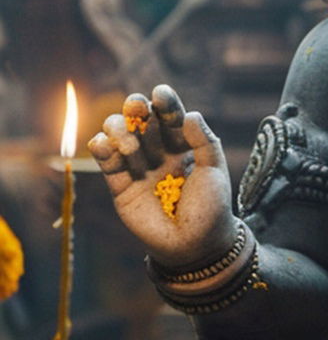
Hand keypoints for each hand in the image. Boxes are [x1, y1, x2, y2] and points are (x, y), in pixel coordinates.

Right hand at [88, 84, 236, 270]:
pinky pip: (107, 164)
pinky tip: (102, 143)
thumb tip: (190, 114)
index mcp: (182, 146)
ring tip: (129, 144)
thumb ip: (203, 140)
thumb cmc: (210, 208)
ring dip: (119, 130)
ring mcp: (138, 169)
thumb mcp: (214, 170)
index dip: (165, 104)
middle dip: (135, 108)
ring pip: (120, 138)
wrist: (196, 246)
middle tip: (137, 106)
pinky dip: (100, 149)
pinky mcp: (121, 188)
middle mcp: (158, 153)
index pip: (170, 118)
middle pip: (140, 122)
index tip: (161, 93)